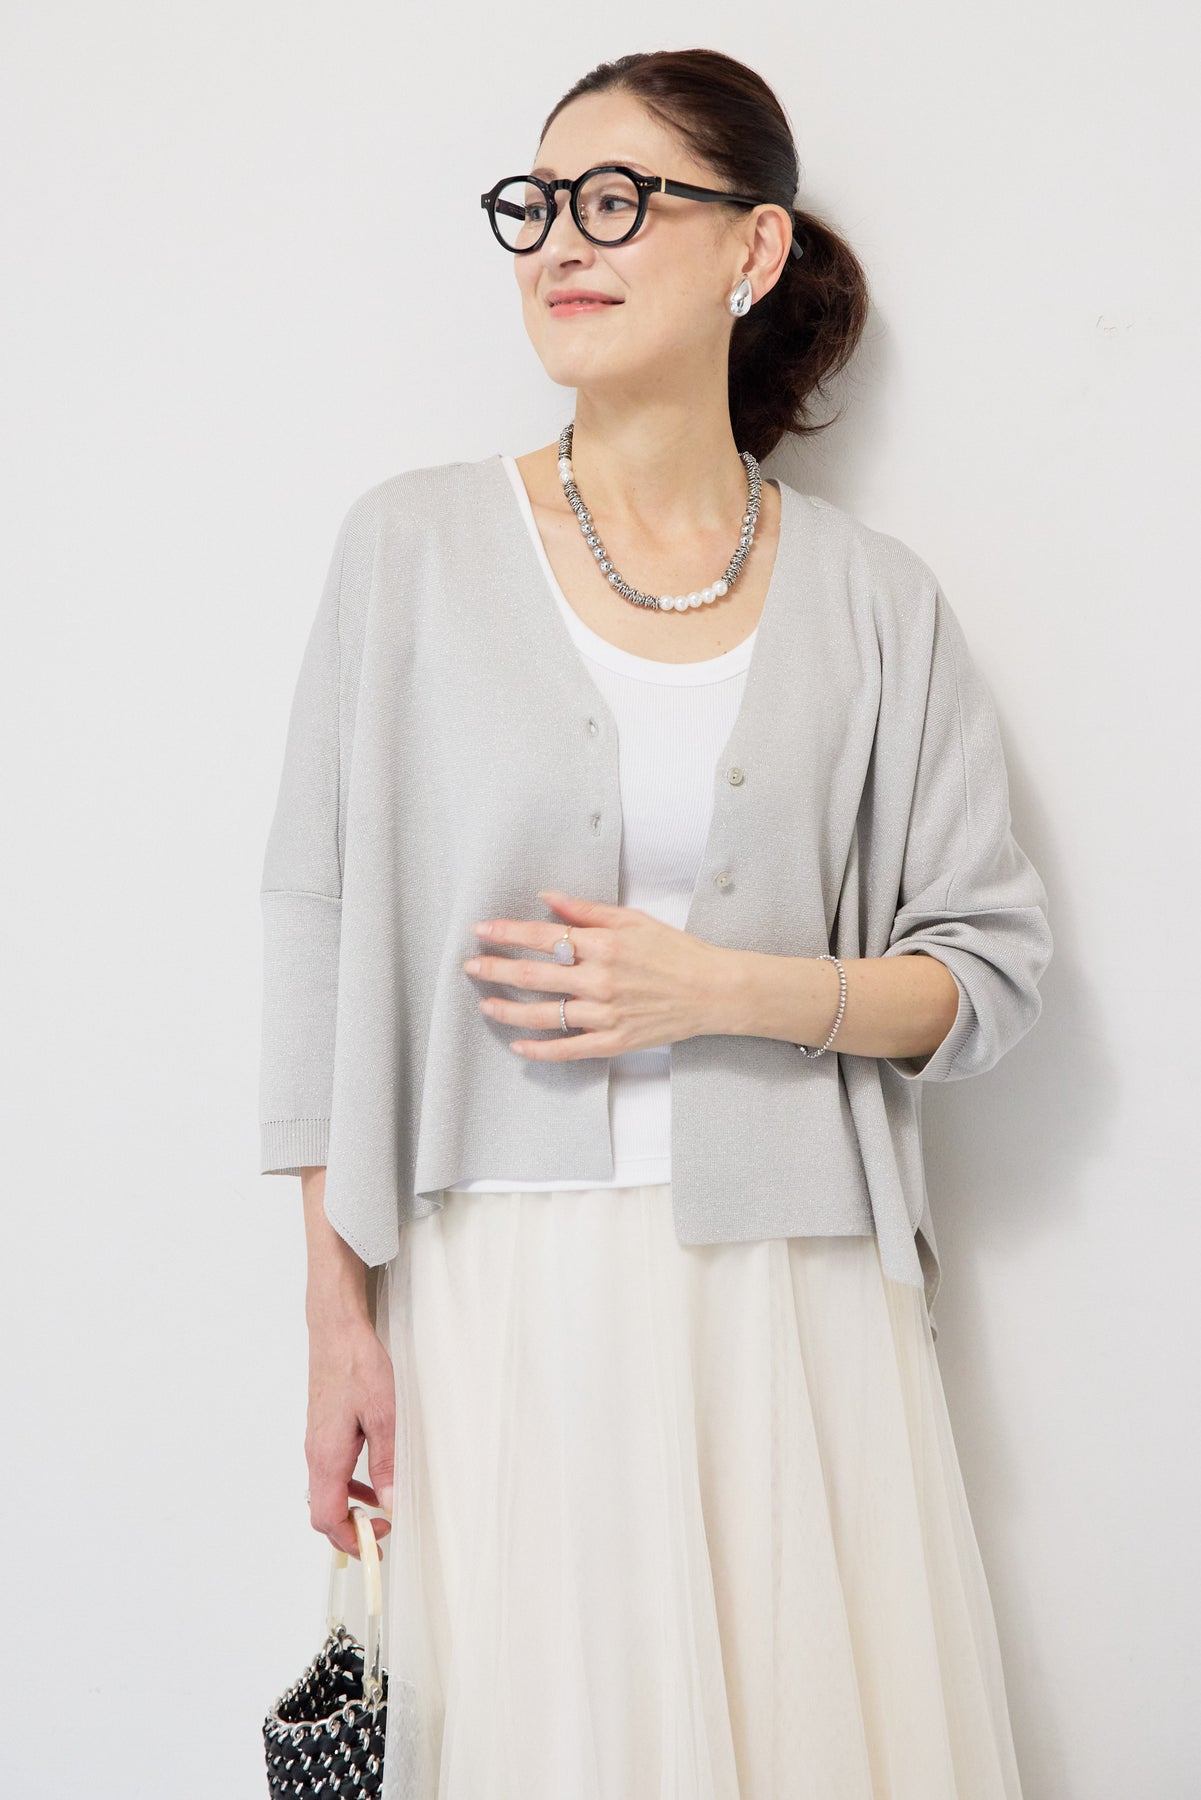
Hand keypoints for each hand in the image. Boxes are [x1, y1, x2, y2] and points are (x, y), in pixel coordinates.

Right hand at [305, 1316, 394, 1559]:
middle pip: (322, 1512)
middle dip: (349, 1531)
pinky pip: (331, 1472)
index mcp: (327, 1456)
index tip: (376, 1545)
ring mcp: (316, 1443)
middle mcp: (315, 1454)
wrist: (336, 1331)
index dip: (350, 1539)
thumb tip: (389, 1502)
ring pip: (326, 1492)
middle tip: (381, 1535)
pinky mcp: (322, 1432)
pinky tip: (372, 1480)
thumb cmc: (358, 1366)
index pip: (327, 1518)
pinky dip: (349, 1487)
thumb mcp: (384, 1416)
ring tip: (381, 1513)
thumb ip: (386, 1462)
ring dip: (350, 1509)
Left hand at [462, 888, 734, 1059]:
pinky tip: (519, 1046)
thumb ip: (586, 911)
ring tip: (486, 1005)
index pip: (542, 937)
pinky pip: (569, 1049)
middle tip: (471, 966)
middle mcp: (599, 980)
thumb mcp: (633, 920)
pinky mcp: (614, 1041)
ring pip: (544, 1014)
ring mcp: (605, 1014)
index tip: (482, 930)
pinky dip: (541, 1050)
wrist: (713, 990)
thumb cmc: (675, 951)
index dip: (507, 933)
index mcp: (604, 945)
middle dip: (497, 969)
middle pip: (535, 974)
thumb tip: (547, 898)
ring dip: (509, 1010)